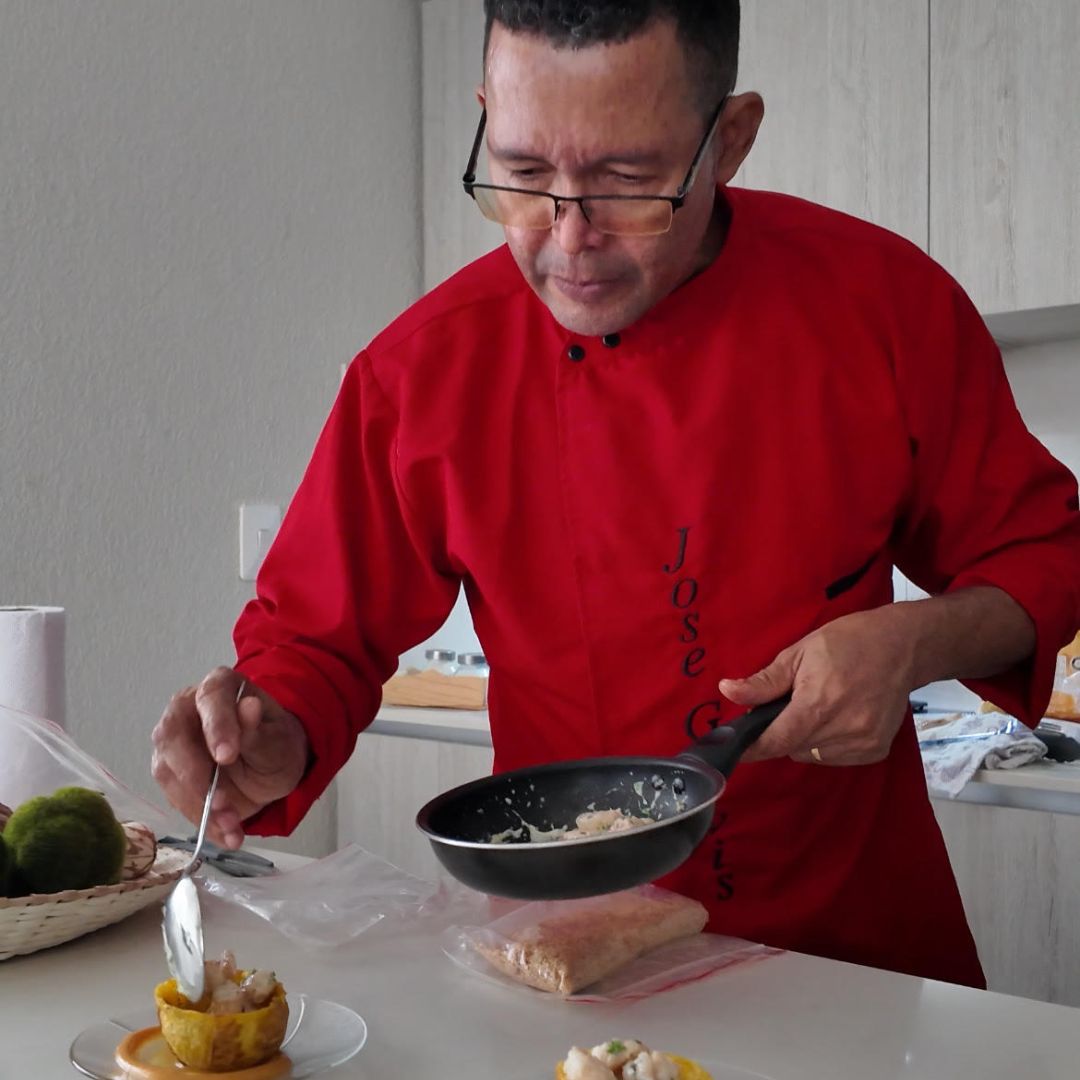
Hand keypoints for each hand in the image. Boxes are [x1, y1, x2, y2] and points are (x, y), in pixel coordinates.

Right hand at [151, 666, 308, 847]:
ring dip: (198, 806)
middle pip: (173, 737)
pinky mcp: (169, 774)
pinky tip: (225, 834)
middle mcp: (186, 710)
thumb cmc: (276, 743)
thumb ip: (259, 729)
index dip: (215, 726)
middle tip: (223, 804)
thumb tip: (248, 706)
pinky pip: (176, 799)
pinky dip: (201, 821)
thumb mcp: (279, 739)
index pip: (210, 698)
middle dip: (197, 777)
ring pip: (168, 772)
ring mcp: (172, 742)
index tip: (227, 756)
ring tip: (232, 826)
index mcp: (219, 687)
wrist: (272, 768)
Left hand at [718, 606, 915, 765]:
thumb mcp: (799, 653)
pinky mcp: (876, 750)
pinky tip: (837, 718)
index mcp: (819, 703)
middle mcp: (843, 729)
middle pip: (793, 748)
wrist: (902, 646)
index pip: (777, 740)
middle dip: (782, 733)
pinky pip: (836, 758)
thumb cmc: (846, 642)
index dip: (754, 747)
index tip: (737, 747)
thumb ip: (764, 681)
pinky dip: (827, 744)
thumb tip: (727, 691)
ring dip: (805, 739)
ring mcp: (863, 743)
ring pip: (813, 756)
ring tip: (818, 708)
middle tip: (789, 707)